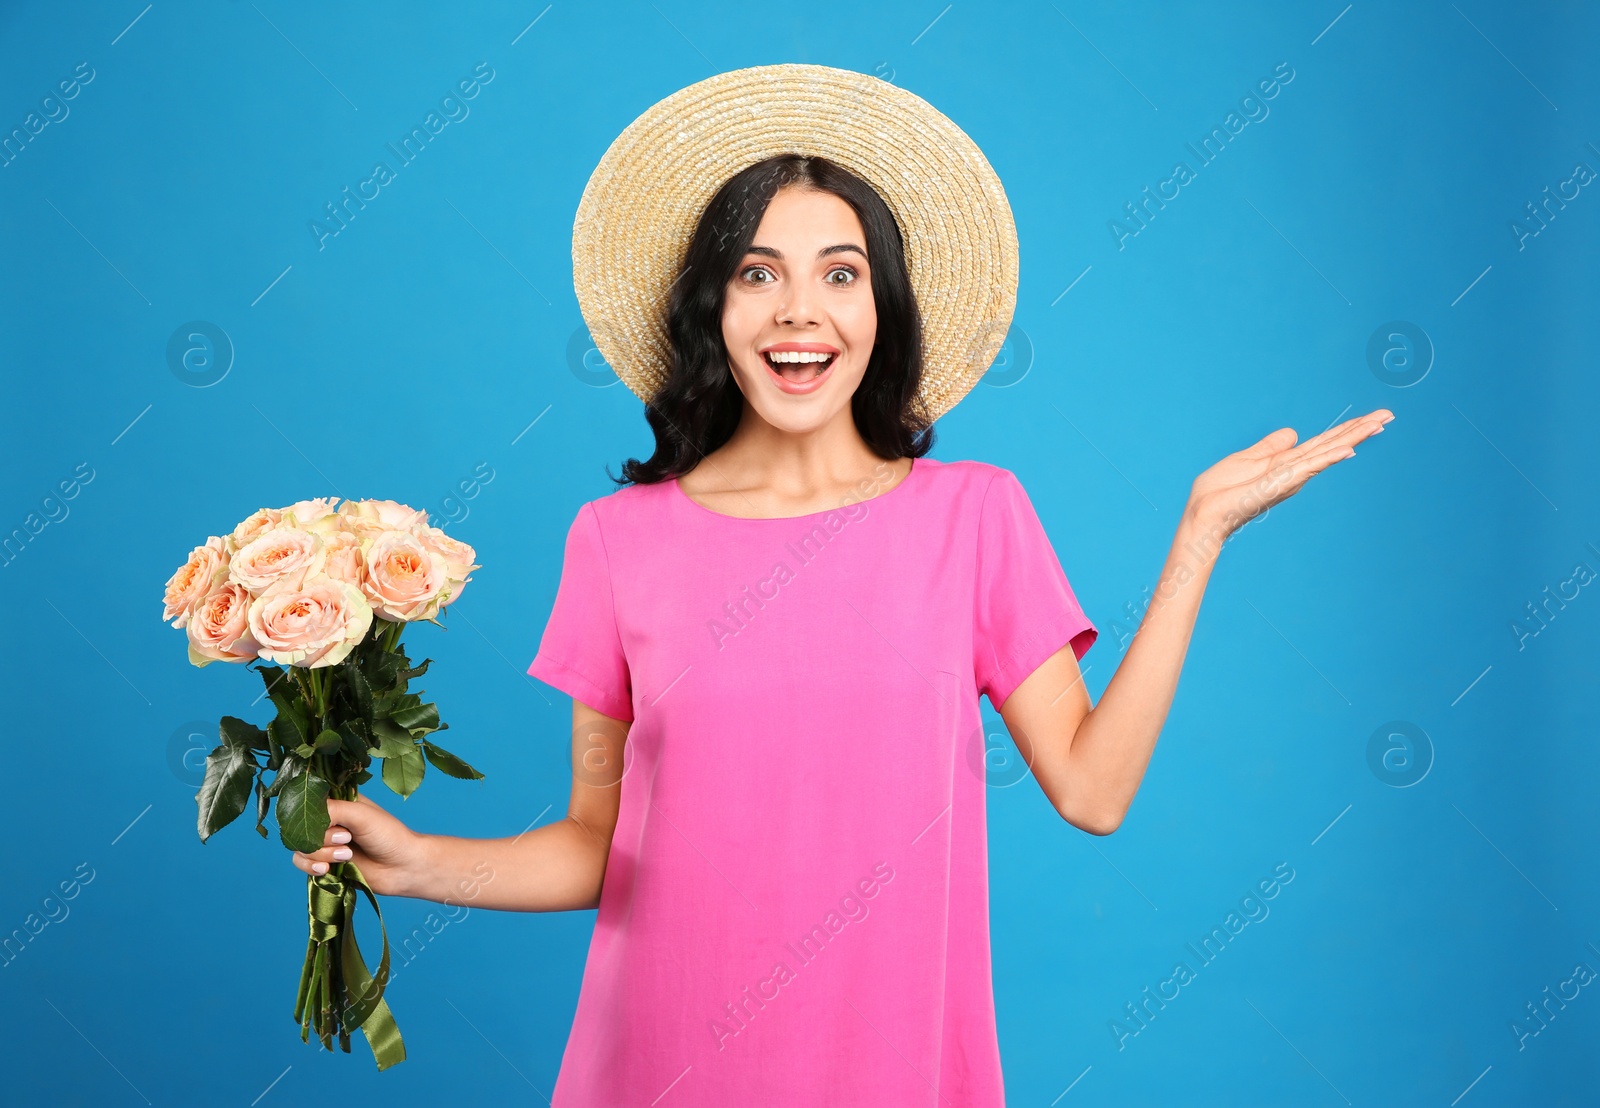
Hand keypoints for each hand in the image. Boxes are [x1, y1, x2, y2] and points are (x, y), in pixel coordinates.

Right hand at [288, 792, 426, 898]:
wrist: (403, 868)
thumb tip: (306, 816)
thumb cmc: (388, 835)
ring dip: (321, 853)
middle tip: (347, 840)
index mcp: (338, 802)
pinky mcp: (324, 863)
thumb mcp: (360, 815)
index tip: (332, 821)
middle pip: (301, 826)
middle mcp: (329, 821)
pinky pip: (301, 863)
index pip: (308, 801)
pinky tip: (327, 869)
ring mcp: (325, 842)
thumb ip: (332, 810)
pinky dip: (311, 867)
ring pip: (301, 846)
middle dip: (321, 837)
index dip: (311, 813)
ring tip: (347, 856)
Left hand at [1186, 408, 1393, 537]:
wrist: (1203, 512)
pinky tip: (1348, 451)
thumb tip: (1293, 433)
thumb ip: (1270, 446)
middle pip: (1332, 445)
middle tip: (1389, 415)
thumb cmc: (1220, 491)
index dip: (1346, 430)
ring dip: (1353, 439)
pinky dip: (1328, 459)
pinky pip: (1307, 468)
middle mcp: (1294, 471)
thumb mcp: (1247, 458)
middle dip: (1360, 431)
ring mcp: (1289, 478)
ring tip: (1379, 424)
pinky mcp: (1279, 484)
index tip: (1373, 418)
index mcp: (1286, 464)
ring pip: (1327, 453)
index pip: (1322, 443)